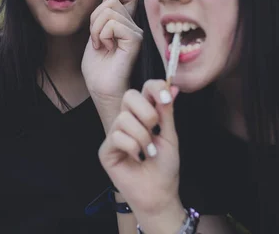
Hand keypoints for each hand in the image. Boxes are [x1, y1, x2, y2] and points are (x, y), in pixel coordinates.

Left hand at [81, 0, 142, 130]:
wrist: (102, 89)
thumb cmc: (98, 67)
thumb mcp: (95, 34)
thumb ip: (102, 16)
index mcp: (126, 24)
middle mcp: (134, 27)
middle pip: (113, 2)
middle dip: (95, 18)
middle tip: (96, 39)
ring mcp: (137, 33)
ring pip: (110, 11)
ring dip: (96, 29)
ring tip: (101, 46)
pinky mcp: (135, 41)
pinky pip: (114, 24)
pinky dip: (103, 35)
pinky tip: (107, 49)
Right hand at [99, 80, 186, 232]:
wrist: (159, 192)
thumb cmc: (165, 166)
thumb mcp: (169, 135)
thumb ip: (166, 111)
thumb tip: (171, 86)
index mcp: (144, 113)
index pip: (144, 88)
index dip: (154, 88)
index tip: (165, 99)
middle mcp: (127, 120)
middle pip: (129, 96)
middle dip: (147, 113)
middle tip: (155, 130)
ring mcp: (115, 134)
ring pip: (124, 118)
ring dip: (142, 137)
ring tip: (148, 151)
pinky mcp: (106, 149)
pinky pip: (117, 136)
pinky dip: (133, 148)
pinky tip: (138, 158)